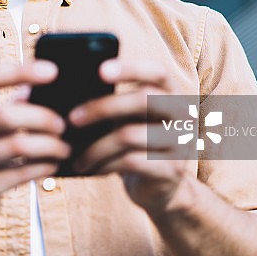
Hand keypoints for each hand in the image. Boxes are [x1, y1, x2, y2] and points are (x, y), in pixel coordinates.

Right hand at [0, 62, 70, 236]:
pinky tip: (52, 164)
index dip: (19, 71)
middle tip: (62, 124)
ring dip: (48, 145)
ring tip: (63, 147)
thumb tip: (38, 86)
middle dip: (41, 117)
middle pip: (4, 114)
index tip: (52, 71)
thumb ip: (3, 106)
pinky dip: (42, 166)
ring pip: (16, 145)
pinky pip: (20, 174)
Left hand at [68, 59, 191, 212]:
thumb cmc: (136, 143)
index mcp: (172, 94)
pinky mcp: (172, 169)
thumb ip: (117, 101)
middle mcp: (183, 115)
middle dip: (102, 107)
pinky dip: (104, 164)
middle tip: (72, 118)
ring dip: (96, 147)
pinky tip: (91, 169)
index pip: (157, 71)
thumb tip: (74, 92)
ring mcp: (181, 142)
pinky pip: (130, 161)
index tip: (100, 70)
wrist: (159, 187)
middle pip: (143, 99)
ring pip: (129, 135)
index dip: (131, 68)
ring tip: (77, 155)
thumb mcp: (130, 118)